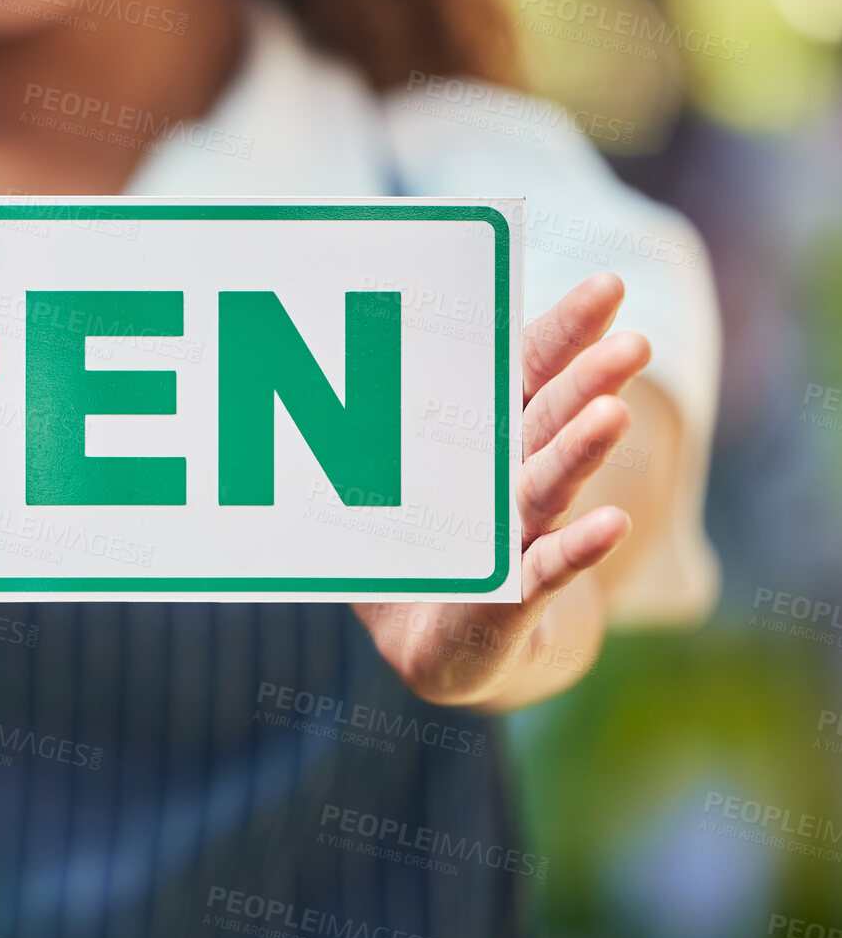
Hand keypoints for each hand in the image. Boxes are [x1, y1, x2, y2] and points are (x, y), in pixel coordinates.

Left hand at [352, 273, 648, 708]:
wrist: (445, 652)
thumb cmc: (416, 556)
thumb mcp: (377, 487)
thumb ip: (360, 434)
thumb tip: (304, 349)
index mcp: (488, 441)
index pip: (527, 373)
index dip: (564, 331)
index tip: (609, 285)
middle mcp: (510, 482)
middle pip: (548, 421)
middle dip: (588, 381)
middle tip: (633, 344)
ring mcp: (516, 540)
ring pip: (546, 487)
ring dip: (578, 452)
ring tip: (613, 414)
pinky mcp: (510, 600)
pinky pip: (543, 571)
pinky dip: (573, 549)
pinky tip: (611, 524)